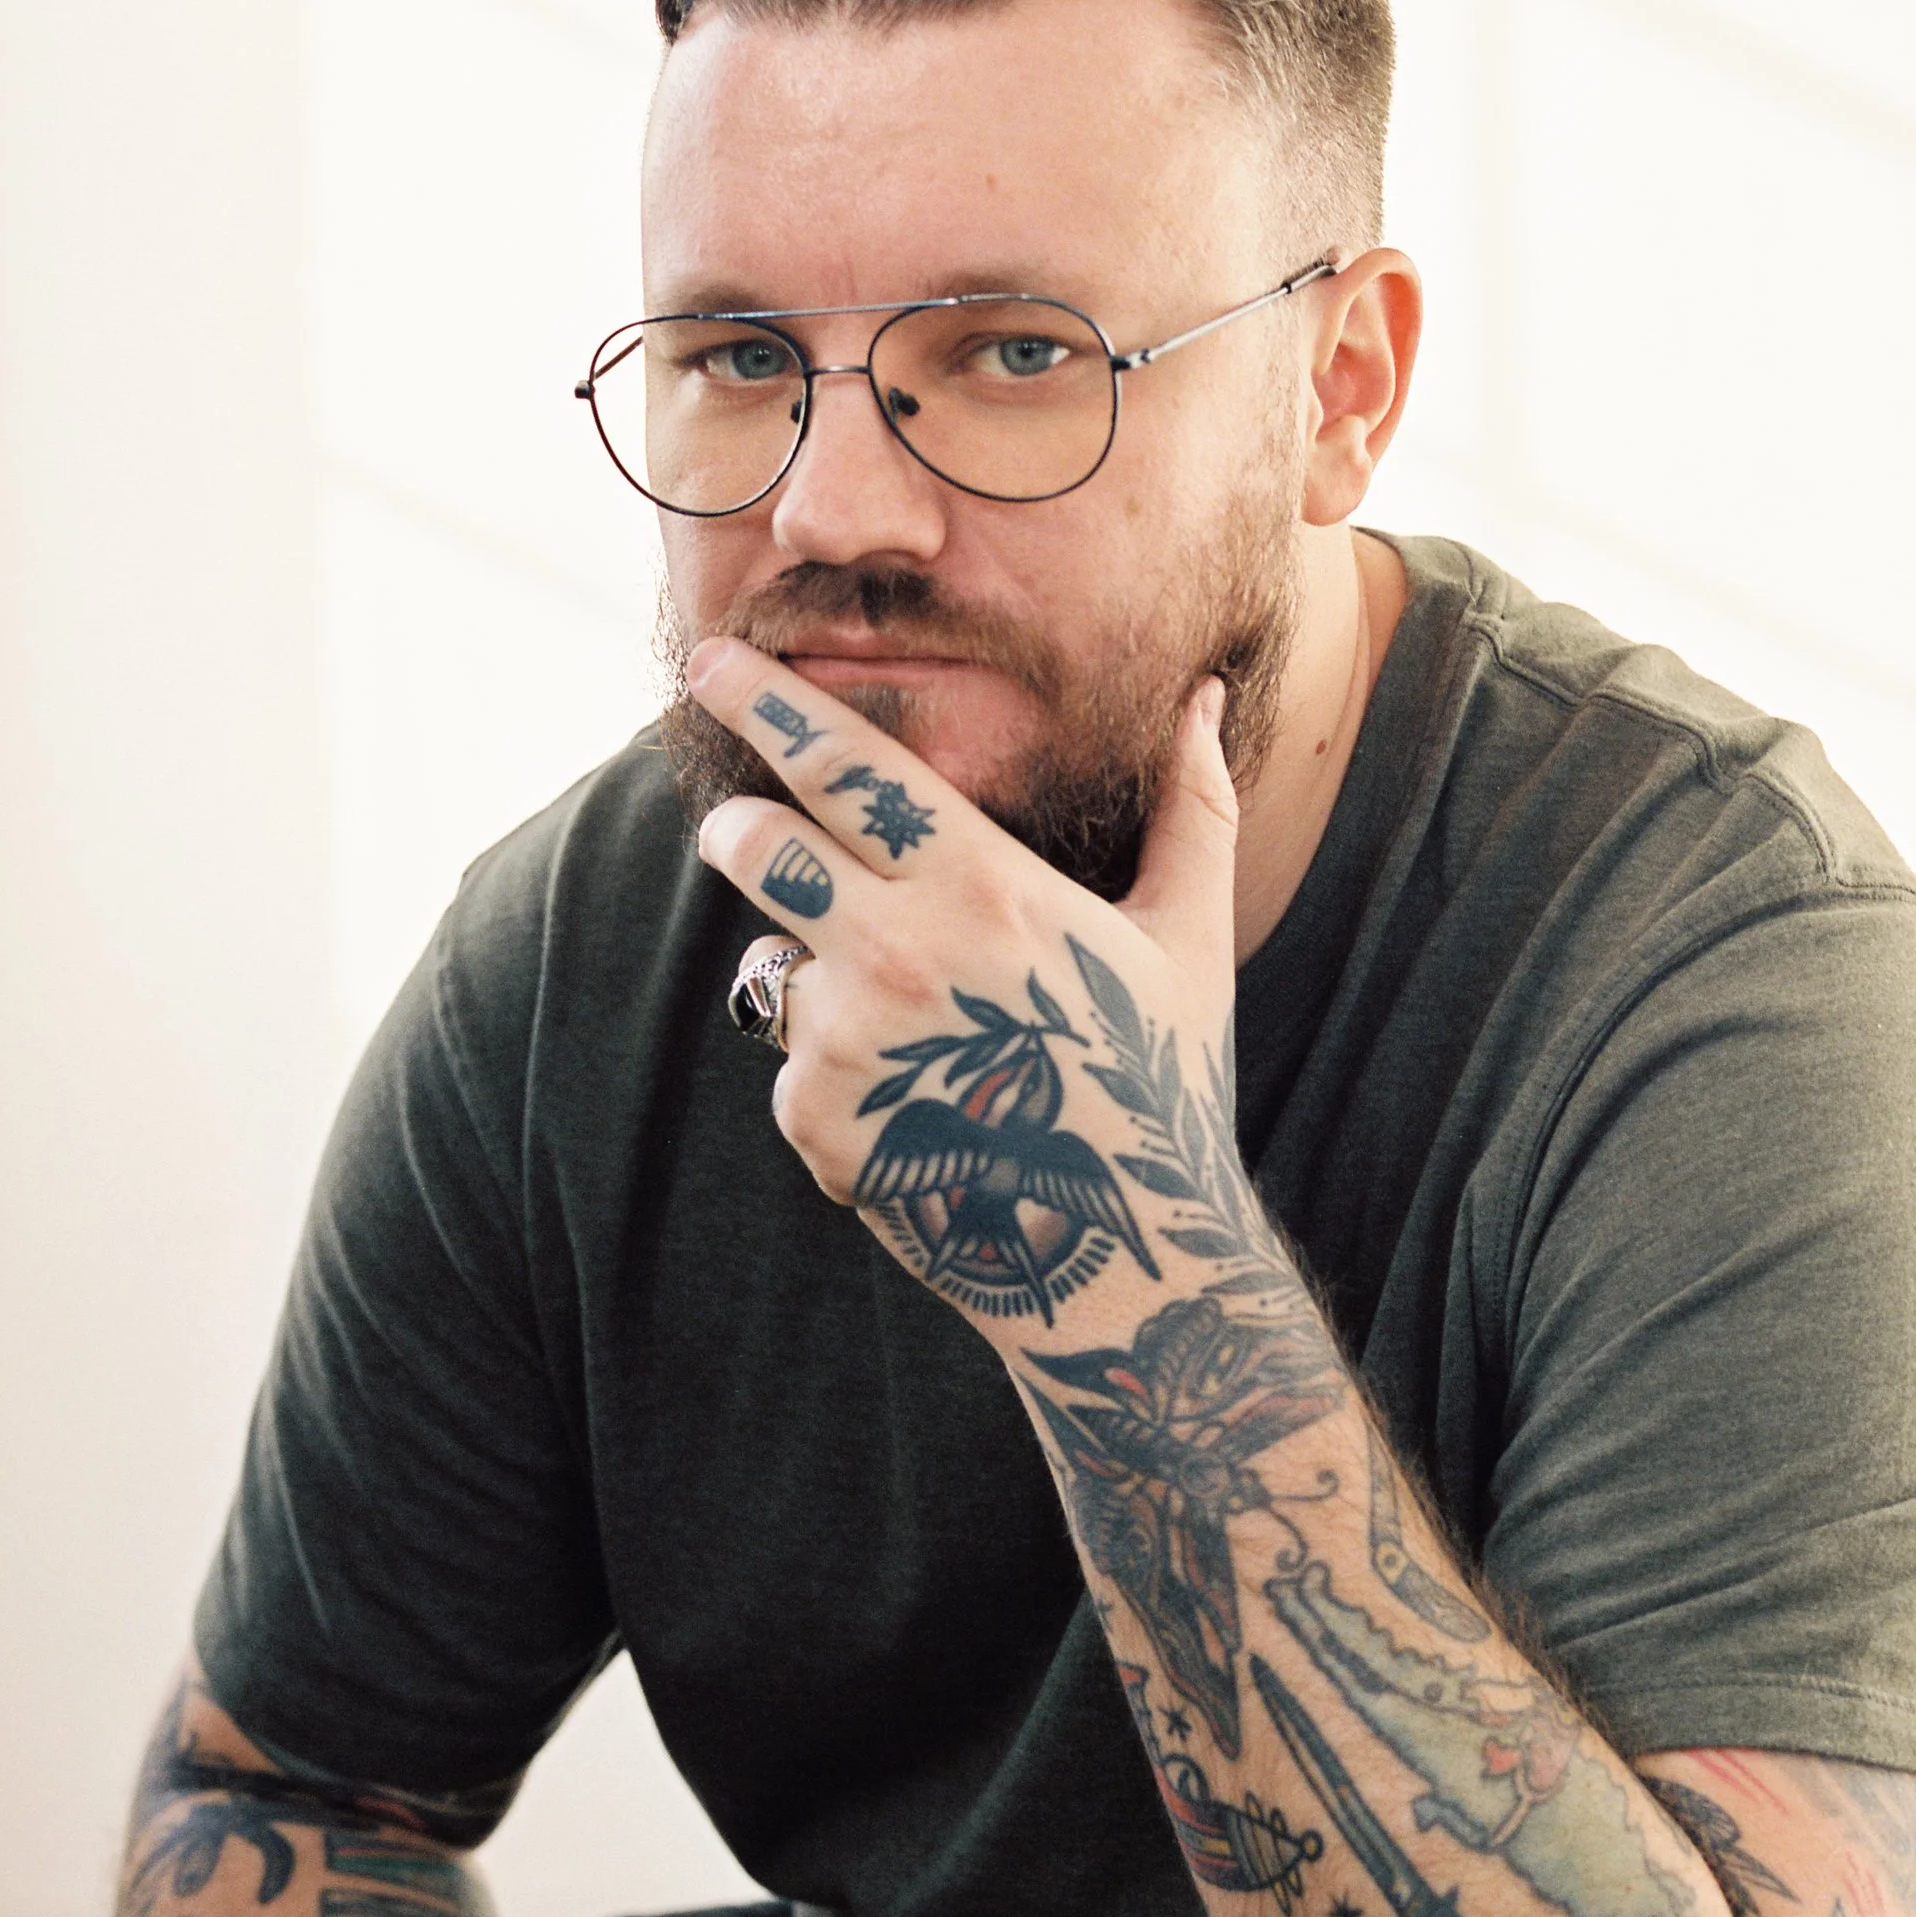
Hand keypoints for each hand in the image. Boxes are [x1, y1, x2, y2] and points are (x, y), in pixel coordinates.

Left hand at [688, 638, 1240, 1343]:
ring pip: (773, 963)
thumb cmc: (1162, 1082)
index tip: (707, 657)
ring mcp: (844, 1038)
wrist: (1120, 1259)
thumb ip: (1190, 807)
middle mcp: (897, 950)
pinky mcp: (811, 1116)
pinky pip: (794, 1060)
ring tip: (915, 1034)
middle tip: (744, 828)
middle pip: (752, 845)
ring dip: (815, 975)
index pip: (841, 766)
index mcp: (981, 885)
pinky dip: (836, 1073)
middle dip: (736, 826)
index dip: (764, 702)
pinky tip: (920, 1109)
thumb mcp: (1188, 938)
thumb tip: (1208, 697)